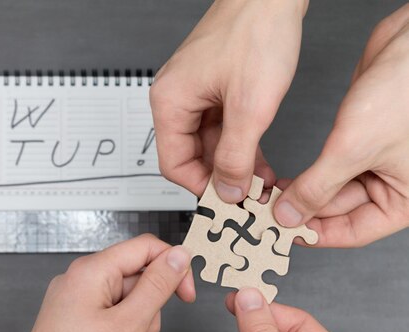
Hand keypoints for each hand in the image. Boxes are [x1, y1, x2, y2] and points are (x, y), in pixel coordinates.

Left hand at [0, 235, 193, 331]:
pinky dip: (120, 328)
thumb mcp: (128, 324)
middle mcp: (79, 278)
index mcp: (90, 270)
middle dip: (150, 302)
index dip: (173, 266)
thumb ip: (157, 286)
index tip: (186, 293)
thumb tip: (178, 256)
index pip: (145, 247)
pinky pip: (110, 311)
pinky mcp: (74, 316)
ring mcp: (74, 298)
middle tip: (140, 330)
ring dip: (136, 319)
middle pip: (136, 272)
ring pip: (125, 295)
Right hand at [150, 0, 308, 201]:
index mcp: (169, 103)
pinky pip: (221, 127)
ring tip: (260, 182)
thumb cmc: (255, 32)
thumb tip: (227, 190)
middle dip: (222, 177)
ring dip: (234, 163)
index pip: (173, 164)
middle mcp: (176, 99)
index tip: (227, 200)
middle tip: (248, 195)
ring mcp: (195, 93)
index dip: (200, 186)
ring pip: (209, 144)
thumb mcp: (249, 107)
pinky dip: (240, 144)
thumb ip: (236, 156)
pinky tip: (260, 159)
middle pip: (191, 156)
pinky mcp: (214, 88)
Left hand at [274, 4, 408, 246]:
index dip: (315, 234)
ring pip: (329, 190)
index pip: (352, 232)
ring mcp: (373, 163)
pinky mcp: (358, 142)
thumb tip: (289, 216)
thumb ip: (318, 187)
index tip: (280, 233)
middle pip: (338, 212)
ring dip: (300, 192)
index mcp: (403, 201)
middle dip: (302, 211)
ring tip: (268, 197)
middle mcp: (390, 185)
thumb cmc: (403, 94)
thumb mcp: (354, 149)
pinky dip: (305, 173)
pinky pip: (327, 167)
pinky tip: (280, 179)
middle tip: (264, 214)